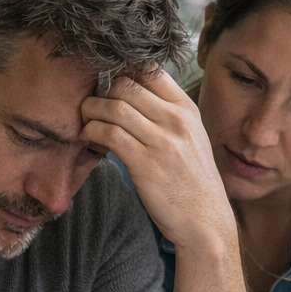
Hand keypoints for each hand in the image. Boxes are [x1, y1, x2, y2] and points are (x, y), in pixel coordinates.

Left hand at [79, 71, 236, 253]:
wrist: (206, 221)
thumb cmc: (192, 183)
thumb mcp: (190, 139)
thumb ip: (165, 115)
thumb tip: (129, 95)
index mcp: (186, 110)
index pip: (151, 70)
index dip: (123, 70)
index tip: (108, 83)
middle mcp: (176, 120)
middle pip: (127, 84)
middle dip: (101, 90)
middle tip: (90, 102)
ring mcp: (162, 141)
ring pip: (115, 107)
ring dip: (91, 110)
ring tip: (84, 119)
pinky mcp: (145, 163)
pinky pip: (109, 134)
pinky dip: (92, 131)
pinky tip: (88, 137)